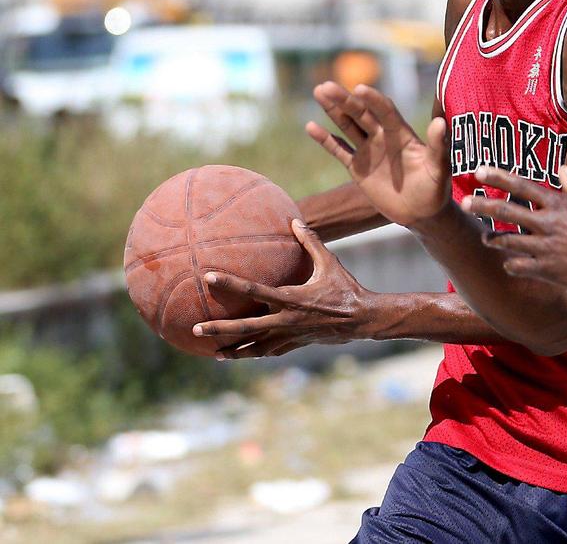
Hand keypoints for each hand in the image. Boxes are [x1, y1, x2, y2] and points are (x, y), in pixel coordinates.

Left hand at [193, 220, 375, 357]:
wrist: (362, 319)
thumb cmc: (346, 289)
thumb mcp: (330, 262)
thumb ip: (311, 242)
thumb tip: (295, 220)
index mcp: (291, 298)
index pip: (253, 290)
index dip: (230, 283)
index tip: (208, 277)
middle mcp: (286, 320)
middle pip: (246, 327)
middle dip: (220, 330)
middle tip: (197, 329)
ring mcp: (290, 335)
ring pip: (256, 347)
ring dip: (235, 350)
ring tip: (215, 354)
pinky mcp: (297, 344)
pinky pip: (271, 350)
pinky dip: (256, 352)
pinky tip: (245, 354)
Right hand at [306, 82, 451, 226]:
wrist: (422, 213)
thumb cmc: (435, 189)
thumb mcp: (440, 168)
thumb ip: (438, 146)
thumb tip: (441, 123)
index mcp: (402, 134)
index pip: (386, 111)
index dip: (374, 100)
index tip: (361, 89)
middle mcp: (383, 137)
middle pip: (361, 114)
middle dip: (345, 100)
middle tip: (327, 86)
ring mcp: (369, 151)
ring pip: (347, 126)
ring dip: (333, 110)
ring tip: (319, 91)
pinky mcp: (357, 168)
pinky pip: (339, 150)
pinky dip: (325, 140)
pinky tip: (311, 127)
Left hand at [461, 165, 566, 294]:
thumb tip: (562, 169)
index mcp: (559, 205)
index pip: (523, 186)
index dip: (499, 177)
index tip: (479, 171)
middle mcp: (549, 224)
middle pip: (508, 212)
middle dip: (483, 206)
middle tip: (465, 202)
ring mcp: (547, 249)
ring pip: (509, 241)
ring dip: (493, 238)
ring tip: (484, 237)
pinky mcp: (548, 270)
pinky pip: (520, 266)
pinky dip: (512, 264)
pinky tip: (509, 263)